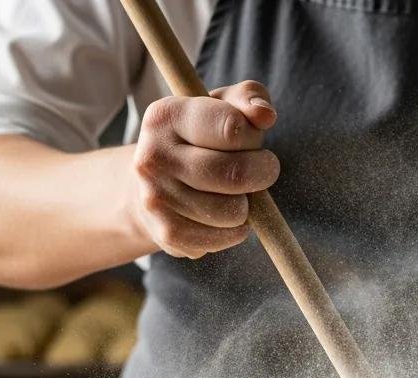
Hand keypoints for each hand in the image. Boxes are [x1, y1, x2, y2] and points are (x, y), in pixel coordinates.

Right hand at [129, 80, 279, 258]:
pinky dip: (236, 231)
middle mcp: (153, 156)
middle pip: (235, 174)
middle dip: (262, 174)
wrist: (151, 188)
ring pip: (234, 211)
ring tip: (234, 194)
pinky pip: (226, 238)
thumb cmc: (199, 141)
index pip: (233, 128)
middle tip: (261, 170)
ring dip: (247, 205)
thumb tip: (265, 114)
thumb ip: (248, 98)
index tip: (252, 139)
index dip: (254, 137)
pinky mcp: (168, 233)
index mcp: (165, 116)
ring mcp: (157, 197)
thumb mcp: (220, 107)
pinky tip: (224, 218)